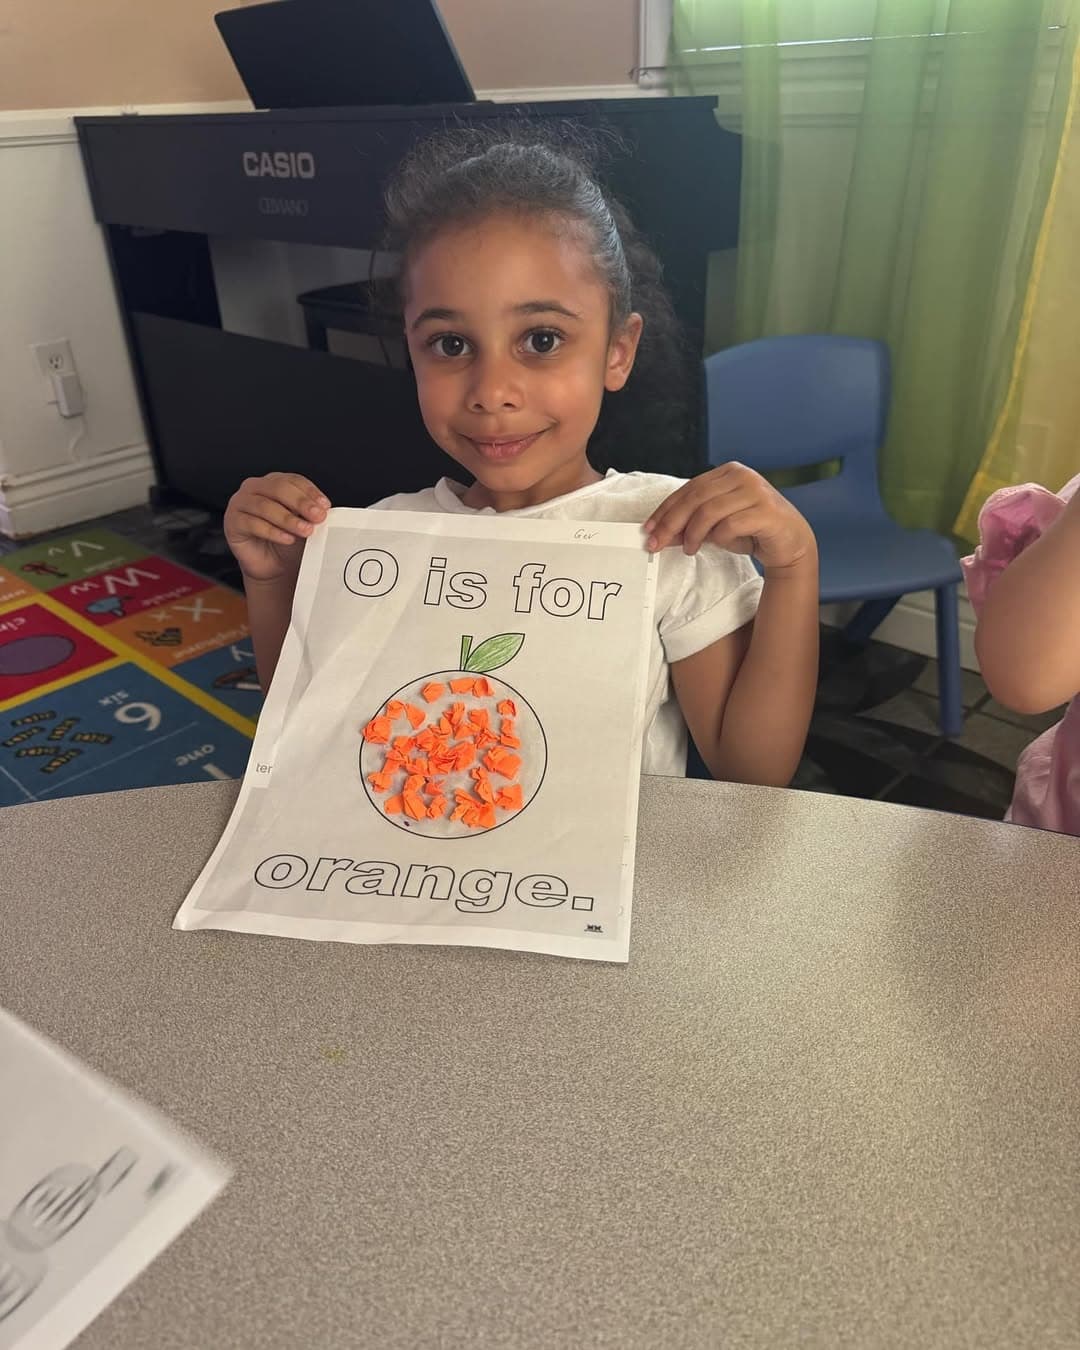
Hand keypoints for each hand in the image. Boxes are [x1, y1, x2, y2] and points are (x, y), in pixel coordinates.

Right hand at [224, 472, 330, 581]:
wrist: (274, 567)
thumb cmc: (289, 541)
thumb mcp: (305, 523)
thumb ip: (311, 514)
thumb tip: (323, 510)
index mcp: (274, 483)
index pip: (292, 480)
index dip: (310, 492)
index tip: (325, 506)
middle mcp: (255, 488)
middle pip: (278, 488)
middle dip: (300, 503)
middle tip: (317, 517)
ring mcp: (240, 503)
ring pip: (264, 506)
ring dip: (288, 519)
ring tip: (305, 530)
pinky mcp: (232, 522)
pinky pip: (252, 524)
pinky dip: (272, 532)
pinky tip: (287, 538)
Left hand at [643, 462, 815, 573]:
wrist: (790, 543)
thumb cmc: (752, 531)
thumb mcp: (715, 527)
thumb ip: (690, 525)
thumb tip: (659, 534)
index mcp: (728, 473)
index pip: (688, 489)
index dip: (665, 510)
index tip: (648, 529)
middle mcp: (742, 476)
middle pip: (695, 498)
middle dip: (671, 522)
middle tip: (657, 543)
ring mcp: (756, 491)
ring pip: (710, 510)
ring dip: (693, 533)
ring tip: (689, 549)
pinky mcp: (766, 511)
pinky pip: (731, 524)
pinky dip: (719, 537)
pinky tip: (717, 544)